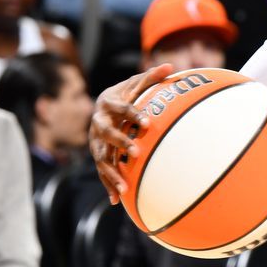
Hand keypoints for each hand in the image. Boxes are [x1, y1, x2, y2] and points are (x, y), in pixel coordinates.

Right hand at [89, 63, 173, 203]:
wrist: (104, 103)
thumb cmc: (127, 93)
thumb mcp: (137, 83)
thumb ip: (152, 76)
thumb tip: (170, 66)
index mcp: (108, 103)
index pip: (122, 108)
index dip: (133, 114)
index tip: (147, 122)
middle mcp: (98, 123)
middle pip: (107, 134)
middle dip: (120, 143)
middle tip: (137, 151)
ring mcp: (96, 141)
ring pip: (101, 158)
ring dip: (112, 172)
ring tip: (125, 187)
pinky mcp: (98, 154)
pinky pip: (102, 171)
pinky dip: (108, 185)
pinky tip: (117, 200)